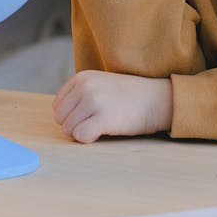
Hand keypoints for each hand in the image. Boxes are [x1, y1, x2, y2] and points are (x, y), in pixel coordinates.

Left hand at [52, 70, 172, 142]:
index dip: (71, 115)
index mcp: (81, 77)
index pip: (58, 105)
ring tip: (102, 125)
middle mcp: (85, 86)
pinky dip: (88, 139)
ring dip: (82, 132)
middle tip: (95, 122)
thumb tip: (59, 116)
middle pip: (61, 118)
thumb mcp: (100, 84)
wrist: (158, 99)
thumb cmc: (129, 96)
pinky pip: (80, 136)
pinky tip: (102, 132)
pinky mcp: (103, 118)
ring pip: (68, 129)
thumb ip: (79, 94)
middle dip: (74, 125)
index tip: (89, 115)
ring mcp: (93, 101)